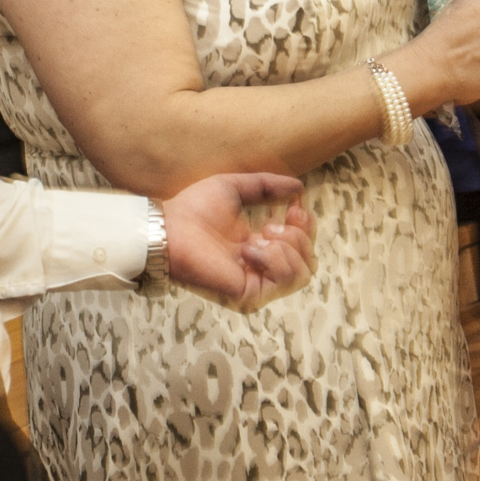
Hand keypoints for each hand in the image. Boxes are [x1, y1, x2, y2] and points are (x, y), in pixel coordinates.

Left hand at [160, 172, 316, 311]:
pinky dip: (273, 258)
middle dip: (299, 236)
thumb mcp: (235, 187)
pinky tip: (250, 248)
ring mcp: (257, 284)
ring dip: (287, 247)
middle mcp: (261, 269)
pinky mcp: (249, 294)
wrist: (171, 228)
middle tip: (270, 225)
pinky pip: (283, 279)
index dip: (306, 225)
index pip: (301, 245)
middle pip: (308, 261)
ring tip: (259, 236)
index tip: (295, 208)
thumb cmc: (194, 208)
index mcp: (260, 247)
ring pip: (302, 273)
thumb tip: (298, 187)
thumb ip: (267, 185)